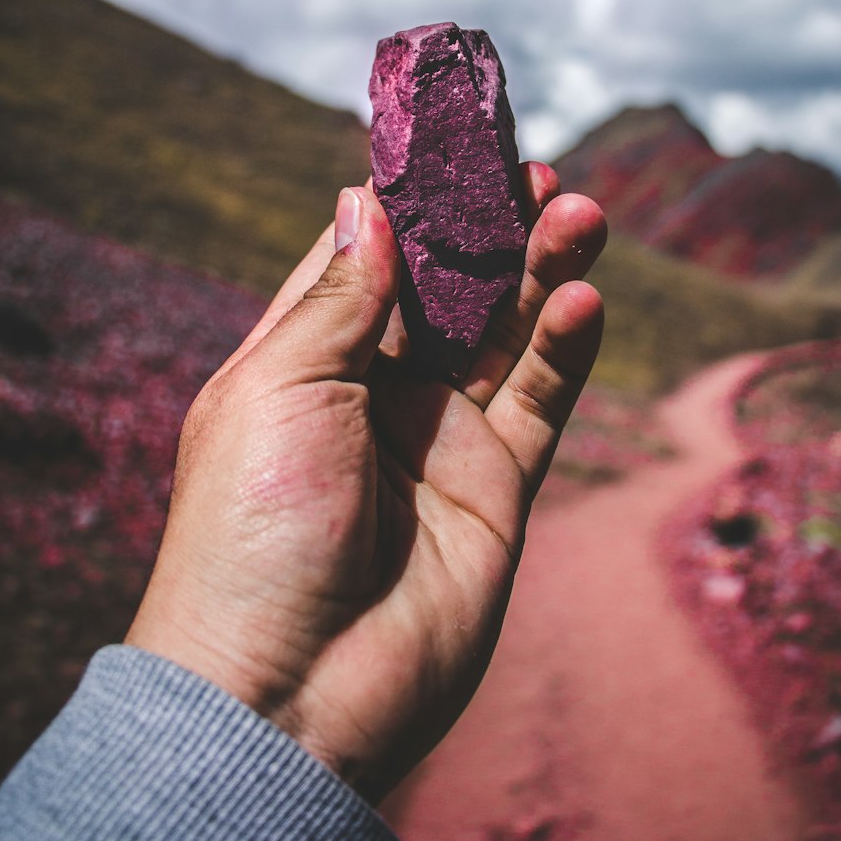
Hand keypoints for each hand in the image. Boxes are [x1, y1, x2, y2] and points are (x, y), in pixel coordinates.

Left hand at [126, 165, 605, 802]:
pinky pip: (540, 403)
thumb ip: (340, 298)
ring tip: (581, 214)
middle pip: (447, 289)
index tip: (454, 146)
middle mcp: (373, 394)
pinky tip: (586, 299)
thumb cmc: (254, 531)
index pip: (366, 260)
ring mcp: (438, 441)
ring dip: (541, 272)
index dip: (410, 205)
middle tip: (540, 174)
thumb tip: (367, 201)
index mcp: (301, 362)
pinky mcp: (495, 489)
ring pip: (504, 335)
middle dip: (491, 231)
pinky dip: (566, 348)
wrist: (291, 693)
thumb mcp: (280, 388)